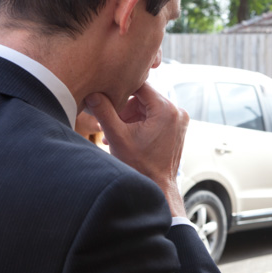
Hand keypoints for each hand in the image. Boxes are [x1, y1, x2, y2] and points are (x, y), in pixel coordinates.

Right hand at [85, 83, 188, 214]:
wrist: (157, 187)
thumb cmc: (140, 165)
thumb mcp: (117, 136)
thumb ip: (104, 111)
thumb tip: (92, 92)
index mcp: (166, 109)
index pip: (140, 85)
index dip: (121, 90)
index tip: (106, 96)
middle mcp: (177, 111)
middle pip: (143, 97)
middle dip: (124, 109)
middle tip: (110, 124)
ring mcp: (179, 120)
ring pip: (147, 107)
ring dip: (130, 117)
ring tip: (115, 134)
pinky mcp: (177, 128)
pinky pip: (155, 117)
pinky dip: (140, 123)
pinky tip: (125, 136)